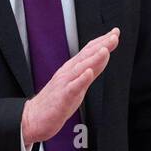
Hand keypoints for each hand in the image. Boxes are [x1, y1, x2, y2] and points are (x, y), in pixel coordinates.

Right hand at [20, 27, 118, 144]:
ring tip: (104, 49)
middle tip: (114, 36)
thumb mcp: (78, 83)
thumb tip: (104, 57)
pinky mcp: (63, 97)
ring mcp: (65, 83)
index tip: (115, 33)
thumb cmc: (57, 101)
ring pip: (81, 68)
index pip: (89, 51)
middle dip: (101, 45)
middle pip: (87, 56)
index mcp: (72, 68)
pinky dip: (81, 79)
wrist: (35, 117)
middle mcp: (68, 72)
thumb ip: (91, 71)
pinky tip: (88, 73)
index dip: (102, 42)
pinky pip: (73, 87)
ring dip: (93, 58)